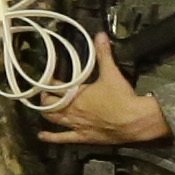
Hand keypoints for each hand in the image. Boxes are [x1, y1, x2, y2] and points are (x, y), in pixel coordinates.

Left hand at [35, 35, 170, 147]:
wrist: (133, 120)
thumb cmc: (121, 97)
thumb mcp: (111, 73)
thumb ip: (104, 54)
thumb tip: (100, 36)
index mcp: (77, 94)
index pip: (55, 87)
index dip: (48, 83)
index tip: (44, 79)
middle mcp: (72, 110)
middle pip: (50, 104)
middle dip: (45, 98)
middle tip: (43, 93)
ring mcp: (76, 124)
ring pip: (54, 119)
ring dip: (46, 114)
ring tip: (41, 110)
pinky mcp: (84, 136)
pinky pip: (63, 138)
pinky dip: (51, 137)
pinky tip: (42, 136)